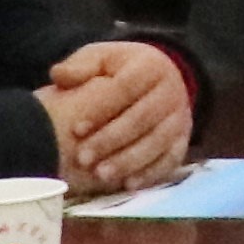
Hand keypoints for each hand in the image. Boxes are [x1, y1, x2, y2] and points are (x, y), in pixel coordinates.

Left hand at [39, 40, 195, 188]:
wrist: (160, 78)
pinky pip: (171, 158)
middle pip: (142, 118)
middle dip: (111, 140)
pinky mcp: (184, 139)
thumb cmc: (120, 71)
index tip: (75, 130)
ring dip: (129, 160)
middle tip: (83, 159)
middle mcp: (172, 91)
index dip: (101, 110)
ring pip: (157, 141)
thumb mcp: (101, 59)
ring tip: (101, 176)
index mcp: (151, 66)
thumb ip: (80, 66)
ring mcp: (181, 117)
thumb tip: (59, 76)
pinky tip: (128, 185)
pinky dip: (151, 173)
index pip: (126, 88)